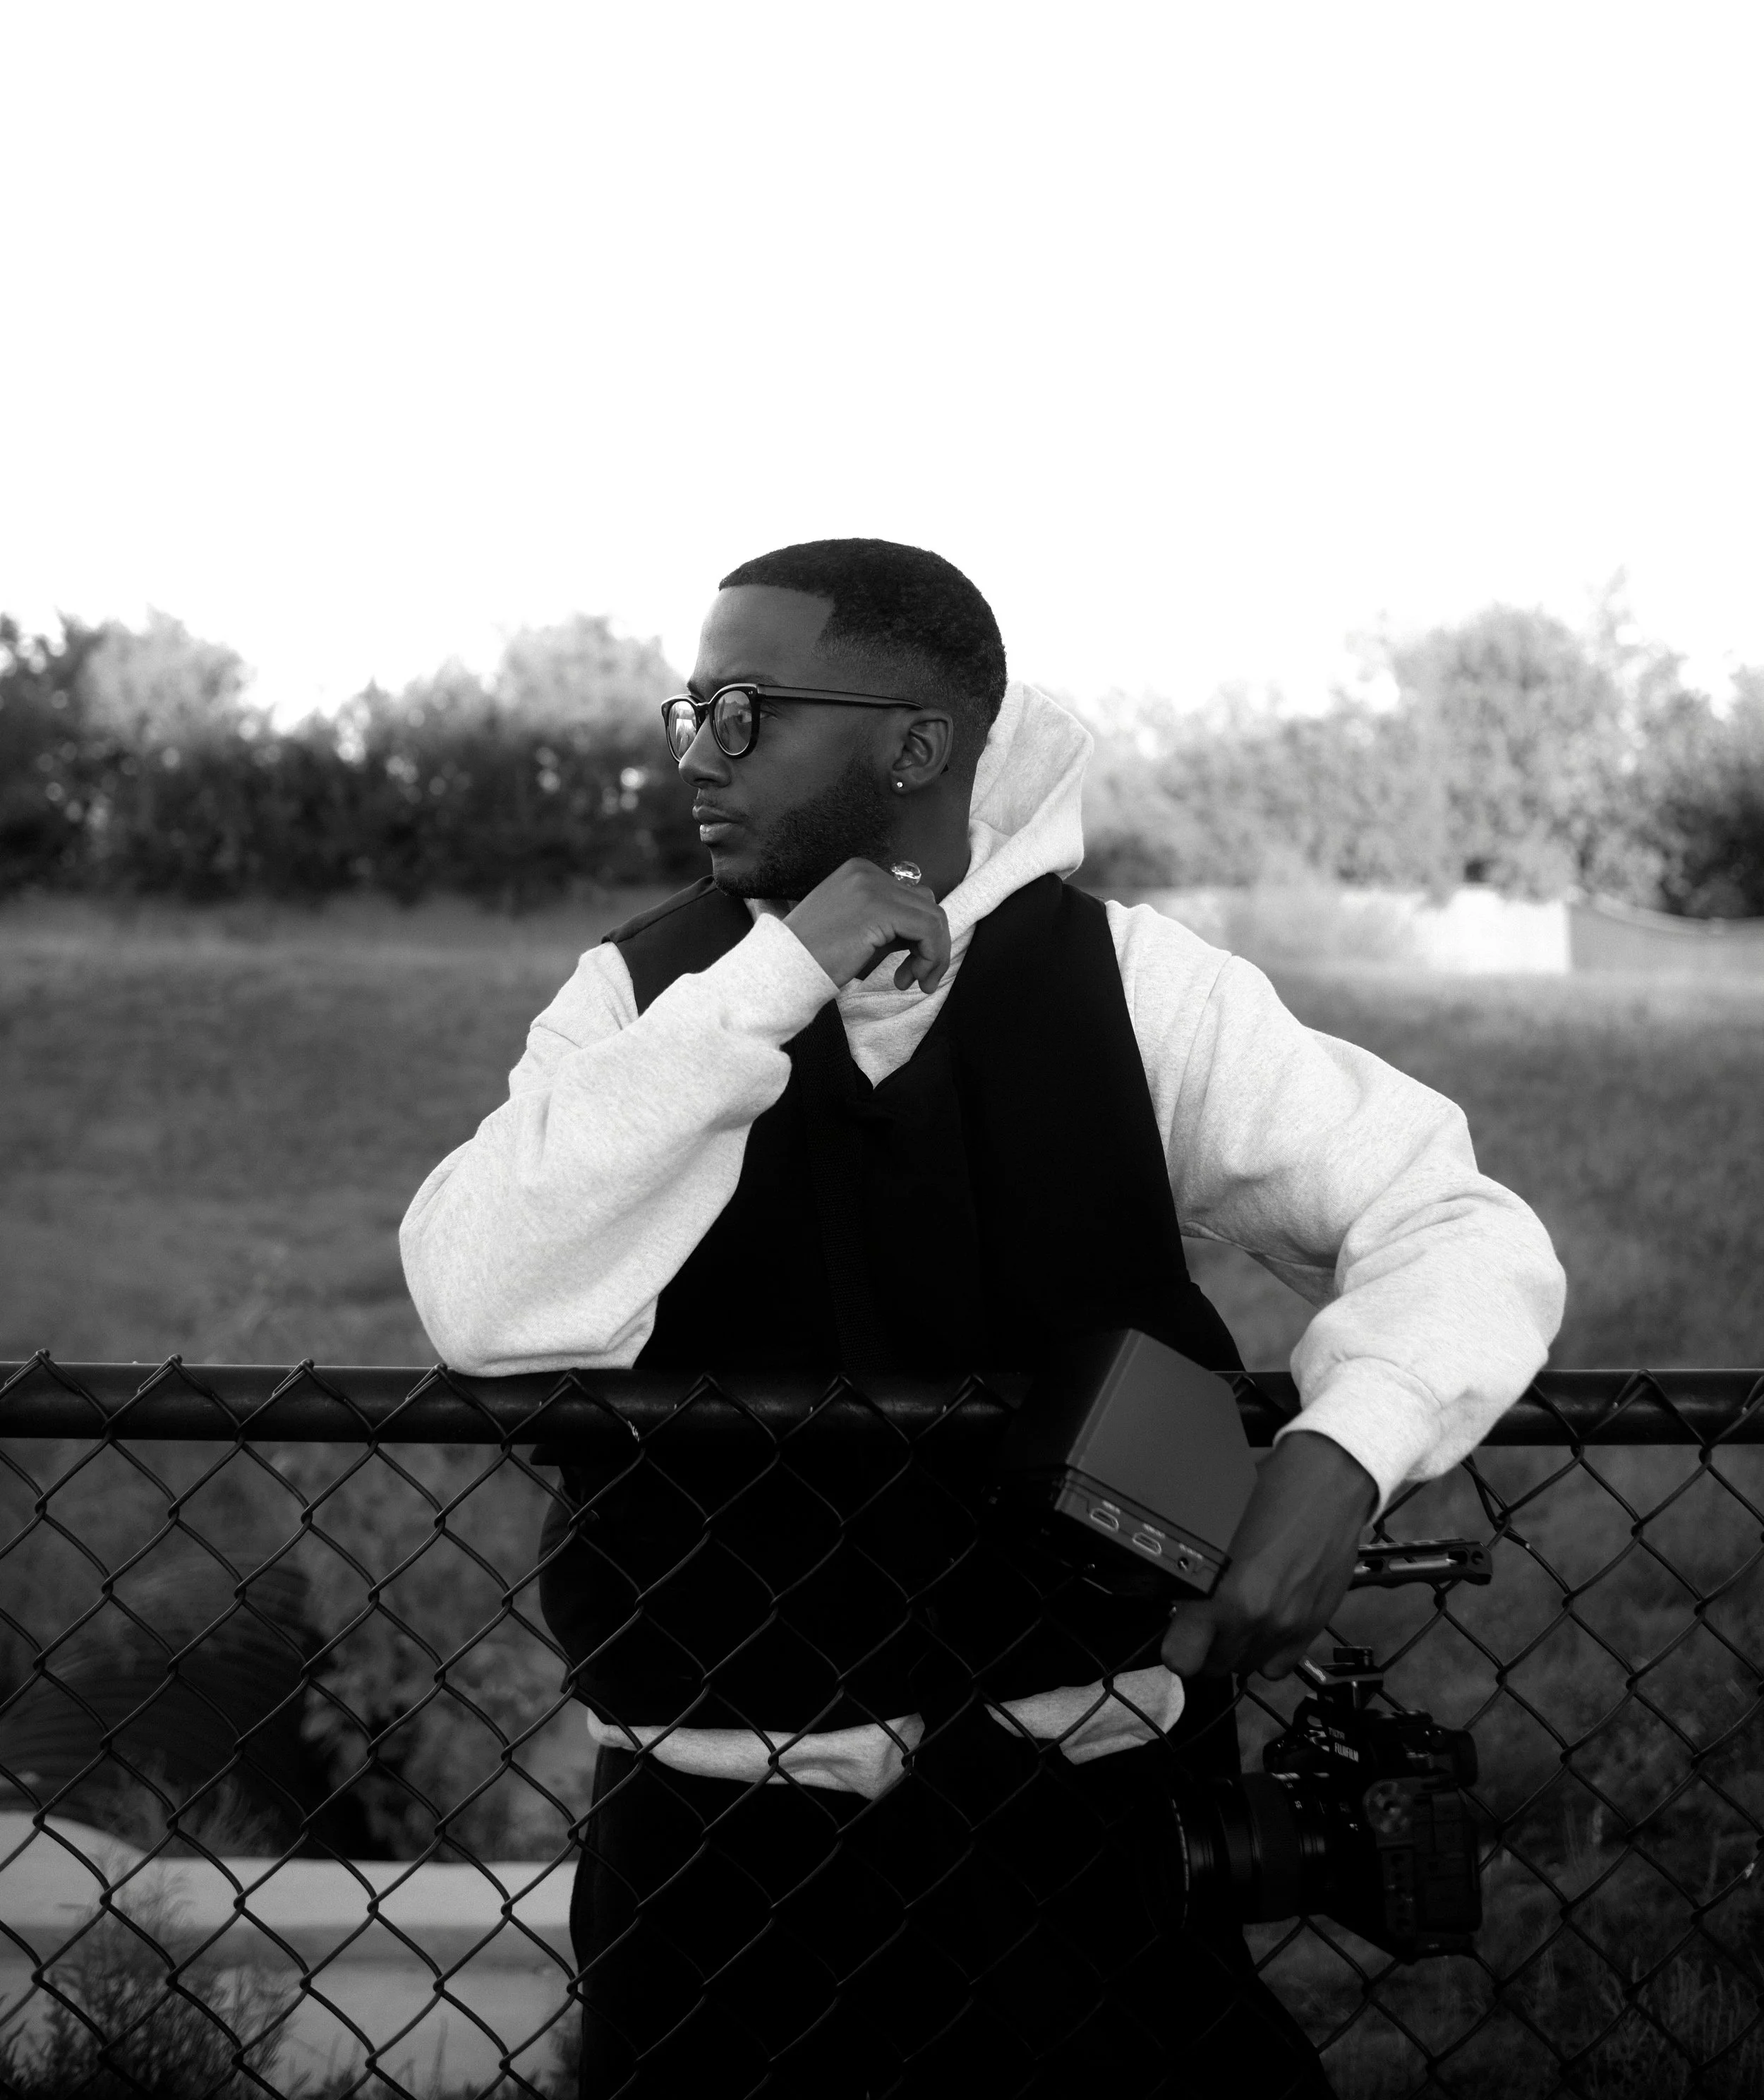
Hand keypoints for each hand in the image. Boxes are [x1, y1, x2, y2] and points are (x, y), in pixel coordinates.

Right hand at [783, 858, 951, 992]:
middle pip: (926, 905)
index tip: (908, 967)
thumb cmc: (814, 957)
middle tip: (917, 978)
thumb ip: (888, 923)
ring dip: (934, 954)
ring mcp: (873, 887)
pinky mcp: (879, 908)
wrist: (782, 968)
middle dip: (930, 945)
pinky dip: (931, 956)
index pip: (912, 897)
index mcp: (859, 872)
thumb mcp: (857, 929)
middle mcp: (867, 872)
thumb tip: (926, 934)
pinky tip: (909, 978)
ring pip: (933, 917)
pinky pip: (929, 929)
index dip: (920, 936)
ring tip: (915, 981)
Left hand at [1160, 1431, 1376, 1681]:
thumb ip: (1197, 1570)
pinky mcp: (1314, 1627)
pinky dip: (1266, 1652)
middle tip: (1200, 1618)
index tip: (1174, 1629)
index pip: (1181, 1658)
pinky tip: (1262, 1623)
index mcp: (1227, 1595)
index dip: (1173, 1646)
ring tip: (1232, 1618)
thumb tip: (1178, 1597)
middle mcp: (1259, 1620)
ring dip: (1233, 1650)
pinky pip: (1279, 1667)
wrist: (1330, 1483)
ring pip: (1245, 1668)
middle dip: (1201, 1647)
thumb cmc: (1270, 1490)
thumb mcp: (1215, 1525)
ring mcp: (1290, 1628)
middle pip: (1213, 1667)